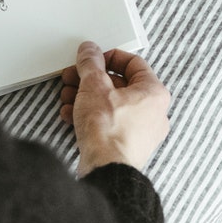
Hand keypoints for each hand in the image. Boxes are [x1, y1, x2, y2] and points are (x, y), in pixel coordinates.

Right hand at [60, 41, 170, 175]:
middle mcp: (153, 113)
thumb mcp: (94, 85)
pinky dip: (90, 116)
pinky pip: (108, 123)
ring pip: (111, 105)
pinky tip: (69, 115)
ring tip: (67, 97)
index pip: (133, 63)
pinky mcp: (126, 147)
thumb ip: (91, 63)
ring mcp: (141, 133)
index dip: (108, 57)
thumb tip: (89, 51)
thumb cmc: (108, 131)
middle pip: (118, 85)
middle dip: (90, 80)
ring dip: (86, 97)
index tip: (92, 59)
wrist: (105, 171)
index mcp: (154, 93)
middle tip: (73, 77)